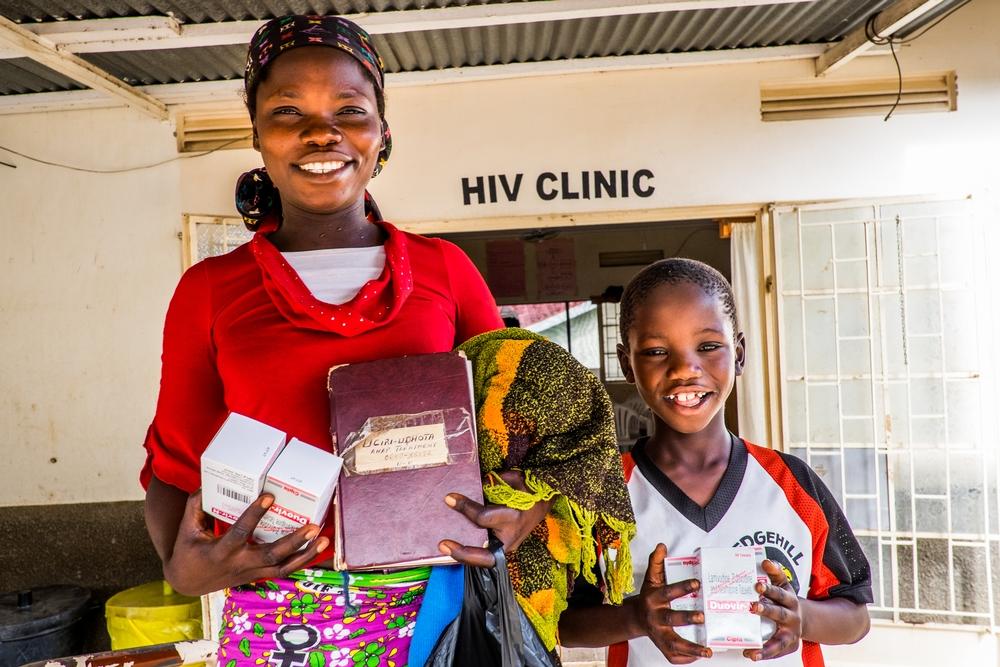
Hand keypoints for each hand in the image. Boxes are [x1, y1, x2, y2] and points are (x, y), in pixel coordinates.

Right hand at [163, 490, 328, 595]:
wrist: (187, 583)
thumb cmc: (188, 551)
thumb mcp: (187, 528)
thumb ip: (196, 505)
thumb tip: (208, 482)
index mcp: (221, 551)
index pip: (240, 532)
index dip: (254, 515)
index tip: (269, 496)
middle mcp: (239, 564)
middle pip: (271, 556)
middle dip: (294, 541)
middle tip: (313, 526)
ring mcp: (251, 572)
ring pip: (282, 568)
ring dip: (305, 555)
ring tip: (324, 540)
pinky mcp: (257, 576)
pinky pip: (283, 571)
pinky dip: (302, 562)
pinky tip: (319, 549)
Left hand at [438, 470, 552, 567]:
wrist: (544, 502)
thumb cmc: (528, 489)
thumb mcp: (513, 480)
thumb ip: (492, 483)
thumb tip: (472, 485)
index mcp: (513, 517)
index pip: (483, 518)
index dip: (465, 507)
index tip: (450, 498)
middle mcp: (511, 536)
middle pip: (486, 555)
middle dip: (463, 553)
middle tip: (443, 545)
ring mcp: (509, 546)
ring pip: (486, 560)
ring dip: (465, 557)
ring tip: (445, 549)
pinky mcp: (506, 548)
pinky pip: (487, 554)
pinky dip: (471, 553)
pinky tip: (455, 547)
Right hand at [632, 544, 710, 663]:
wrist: (637, 618)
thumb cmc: (649, 597)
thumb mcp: (651, 578)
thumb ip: (656, 562)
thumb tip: (662, 546)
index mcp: (653, 599)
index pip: (668, 592)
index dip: (682, 587)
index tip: (697, 584)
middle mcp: (655, 617)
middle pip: (671, 619)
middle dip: (687, 618)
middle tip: (702, 617)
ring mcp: (658, 634)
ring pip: (673, 644)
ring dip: (691, 648)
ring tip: (708, 650)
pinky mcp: (661, 647)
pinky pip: (673, 656)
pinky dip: (686, 658)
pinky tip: (700, 655)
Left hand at [744, 559, 801, 660]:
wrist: (803, 618)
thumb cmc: (785, 599)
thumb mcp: (783, 584)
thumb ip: (774, 572)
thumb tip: (765, 561)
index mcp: (789, 598)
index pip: (779, 592)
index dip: (769, 587)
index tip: (757, 584)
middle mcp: (792, 616)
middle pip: (779, 613)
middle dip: (766, 610)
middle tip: (752, 606)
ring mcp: (790, 632)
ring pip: (780, 639)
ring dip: (766, 644)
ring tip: (752, 648)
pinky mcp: (787, 644)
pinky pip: (776, 651)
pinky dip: (764, 654)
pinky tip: (751, 654)